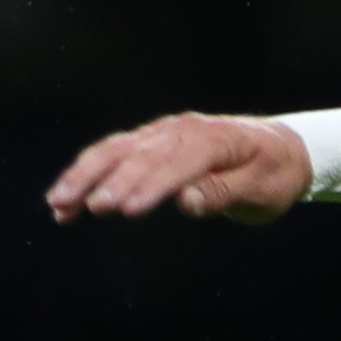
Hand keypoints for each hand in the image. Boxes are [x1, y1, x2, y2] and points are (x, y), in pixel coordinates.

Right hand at [47, 111, 306, 225]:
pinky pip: (112, 154)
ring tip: (58, 205)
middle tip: (80, 207)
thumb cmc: (274, 174)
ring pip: (114, 151)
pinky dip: (87, 174)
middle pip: (138, 154)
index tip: (127, 210)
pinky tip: (64, 202)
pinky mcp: (150, 142)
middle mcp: (181, 130)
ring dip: (84, 176)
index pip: (177, 163)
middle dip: (108, 182)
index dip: (151, 186)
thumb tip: (186, 202)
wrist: (281, 148)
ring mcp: (162, 133)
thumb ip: (223, 193)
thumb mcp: (262, 190)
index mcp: (213, 140)